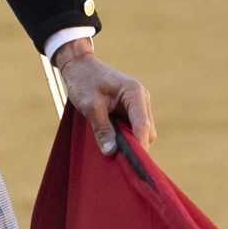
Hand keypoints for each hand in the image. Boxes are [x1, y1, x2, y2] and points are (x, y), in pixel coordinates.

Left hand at [53, 41, 154, 157]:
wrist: (80, 66)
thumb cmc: (84, 81)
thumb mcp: (90, 106)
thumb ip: (102, 129)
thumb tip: (112, 152)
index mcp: (134, 93)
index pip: (143, 125)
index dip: (139, 144)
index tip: (133, 162)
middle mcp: (141, 98)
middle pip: (147, 131)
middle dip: (135, 145)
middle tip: (117, 157)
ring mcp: (138, 104)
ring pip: (142, 131)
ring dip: (130, 141)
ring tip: (112, 148)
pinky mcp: (131, 109)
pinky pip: (134, 128)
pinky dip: (126, 136)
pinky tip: (112, 141)